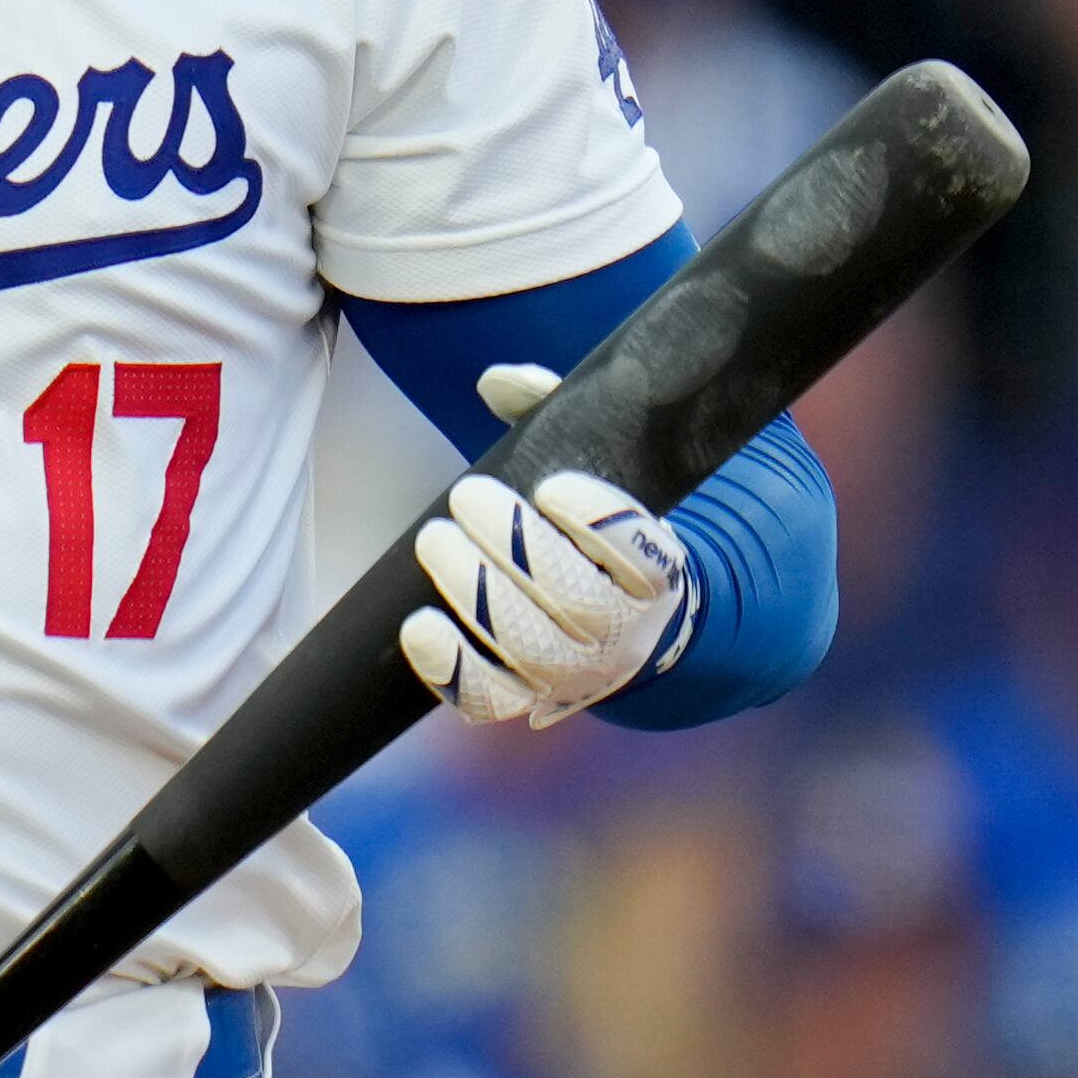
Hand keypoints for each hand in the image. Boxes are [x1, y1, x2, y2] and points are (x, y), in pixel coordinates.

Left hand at [397, 361, 694, 729]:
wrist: (625, 627)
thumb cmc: (601, 537)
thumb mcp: (601, 471)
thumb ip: (557, 416)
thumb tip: (500, 381)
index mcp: (658, 574)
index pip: (643, 555)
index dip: (599, 523)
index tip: (552, 486)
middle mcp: (623, 631)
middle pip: (575, 599)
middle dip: (514, 544)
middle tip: (468, 496)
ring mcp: (574, 671)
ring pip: (528, 646)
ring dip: (475, 591)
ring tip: (436, 540)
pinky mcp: (526, 697)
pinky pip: (488, 696)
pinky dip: (450, 666)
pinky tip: (420, 625)